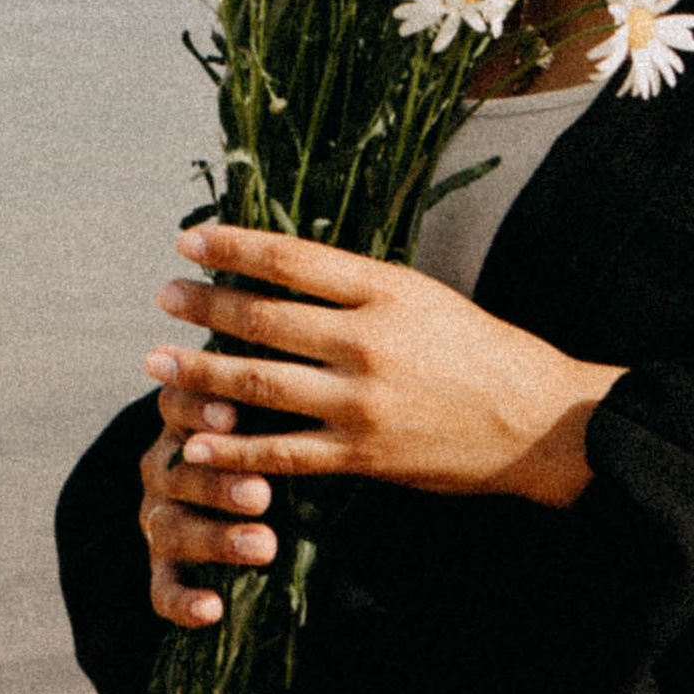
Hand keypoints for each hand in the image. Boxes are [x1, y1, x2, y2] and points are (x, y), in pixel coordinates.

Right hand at [137, 375, 276, 630]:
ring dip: (214, 540)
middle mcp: (164, 467)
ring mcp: (161, 518)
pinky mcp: (166, 568)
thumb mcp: (273, 409)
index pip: (175, 406)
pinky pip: (162, 590)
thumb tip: (306, 360)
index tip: (231, 415)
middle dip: (217, 483)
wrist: (259, 490)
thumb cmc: (277, 435)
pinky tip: (212, 610)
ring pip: (170, 528)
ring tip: (264, 546)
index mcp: (184, 422)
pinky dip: (182, 601)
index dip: (196, 409)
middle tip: (262, 493)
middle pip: (175, 471)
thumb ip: (279, 391)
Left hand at [144, 222, 623, 510]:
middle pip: (264, 318)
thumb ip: (358, 288)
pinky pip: (282, 451)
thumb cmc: (479, 352)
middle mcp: (368, 341)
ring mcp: (362, 401)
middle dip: (204, 306)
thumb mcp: (423, 297)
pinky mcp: (362, 454)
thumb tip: (282, 269)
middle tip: (164, 296)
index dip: (234, 247)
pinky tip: (196, 439)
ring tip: (157, 361)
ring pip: (261, 383)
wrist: (536, 421)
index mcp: (386, 290)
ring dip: (200, 371)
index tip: (190, 239)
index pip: (291, 259)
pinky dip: (234, 447)